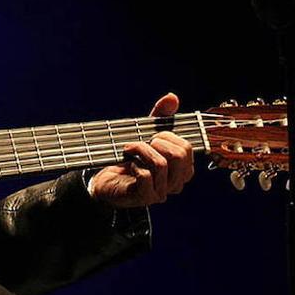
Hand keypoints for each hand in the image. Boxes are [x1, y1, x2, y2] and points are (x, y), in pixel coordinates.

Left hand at [88, 93, 194, 207]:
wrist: (107, 181)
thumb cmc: (131, 158)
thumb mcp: (147, 133)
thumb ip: (161, 116)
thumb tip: (172, 97)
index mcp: (182, 169)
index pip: (187, 148)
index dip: (168, 136)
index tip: (153, 136)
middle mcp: (176, 182)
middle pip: (179, 155)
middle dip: (157, 142)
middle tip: (142, 141)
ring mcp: (162, 192)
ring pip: (161, 164)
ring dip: (141, 150)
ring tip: (130, 149)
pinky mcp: (145, 197)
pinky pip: (145, 176)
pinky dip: (134, 164)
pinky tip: (128, 164)